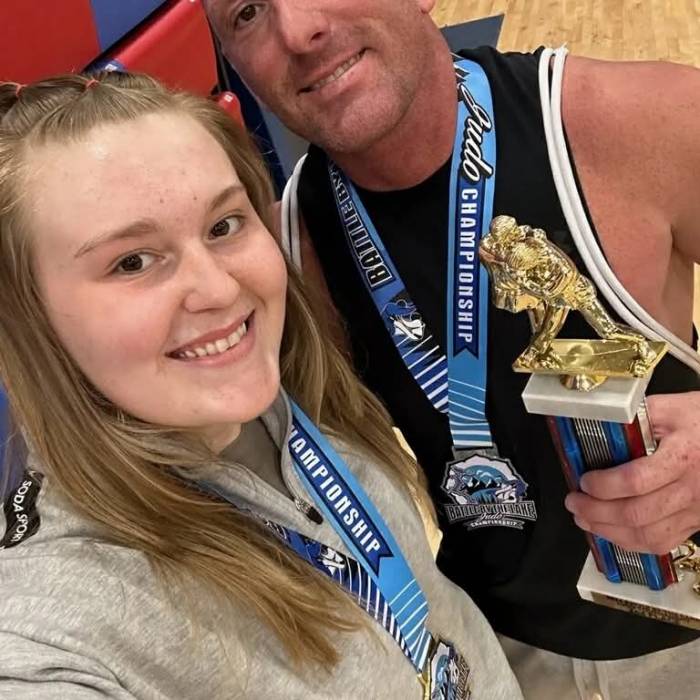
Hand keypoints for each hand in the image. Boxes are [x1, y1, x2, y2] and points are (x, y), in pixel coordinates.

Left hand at [564, 392, 699, 553]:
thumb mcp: (675, 407)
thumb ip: (639, 414)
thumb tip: (602, 416)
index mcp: (682, 457)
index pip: (636, 481)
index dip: (604, 485)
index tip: (584, 480)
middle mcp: (691, 489)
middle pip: (637, 513)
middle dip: (596, 512)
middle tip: (573, 503)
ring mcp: (695, 510)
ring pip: (648, 535)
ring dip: (609, 532)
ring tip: (585, 520)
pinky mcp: (696, 522)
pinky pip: (663, 542)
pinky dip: (632, 543)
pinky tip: (612, 533)